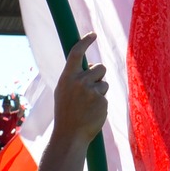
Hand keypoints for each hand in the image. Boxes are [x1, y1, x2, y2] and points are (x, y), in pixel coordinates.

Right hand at [49, 34, 107, 151]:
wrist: (70, 135)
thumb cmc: (66, 114)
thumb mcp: (64, 92)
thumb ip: (75, 78)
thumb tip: (91, 67)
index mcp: (66, 78)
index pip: (76, 53)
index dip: (85, 41)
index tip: (93, 35)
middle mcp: (78, 81)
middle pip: (99, 68)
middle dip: (99, 76)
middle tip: (90, 91)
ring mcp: (90, 90)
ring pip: (105, 82)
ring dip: (101, 90)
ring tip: (89, 105)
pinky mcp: (101, 100)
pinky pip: (105, 95)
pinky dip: (101, 103)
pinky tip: (92, 112)